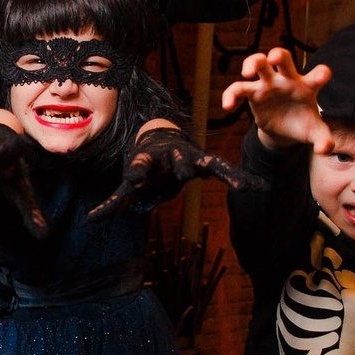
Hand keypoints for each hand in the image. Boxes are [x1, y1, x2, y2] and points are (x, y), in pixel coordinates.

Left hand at [87, 122, 266, 221]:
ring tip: (241, 186)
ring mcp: (190, 156)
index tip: (126, 191)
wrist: (158, 134)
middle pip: (178, 162)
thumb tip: (93, 220)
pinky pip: (224, 169)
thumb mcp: (129, 179)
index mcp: (145, 160)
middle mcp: (169, 155)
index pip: (137, 172)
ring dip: (223, 174)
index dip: (131, 181)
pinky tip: (262, 187)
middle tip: (186, 173)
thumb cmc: (143, 164)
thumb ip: (116, 200)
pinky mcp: (204, 160)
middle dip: (182, 167)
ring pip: (207, 164)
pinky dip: (242, 178)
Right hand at [220, 47, 331, 151]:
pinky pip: (238, 88)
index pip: (317, 74)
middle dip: (277, 55)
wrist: (284, 129)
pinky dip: (230, 95)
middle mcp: (287, 80)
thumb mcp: (315, 133)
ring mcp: (269, 84)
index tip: (322, 76)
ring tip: (247, 73)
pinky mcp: (254, 93)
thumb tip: (324, 149)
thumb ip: (323, 140)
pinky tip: (227, 107)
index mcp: (307, 86)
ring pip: (259, 63)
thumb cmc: (302, 124)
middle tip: (274, 58)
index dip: (320, 73)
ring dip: (252, 62)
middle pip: (283, 58)